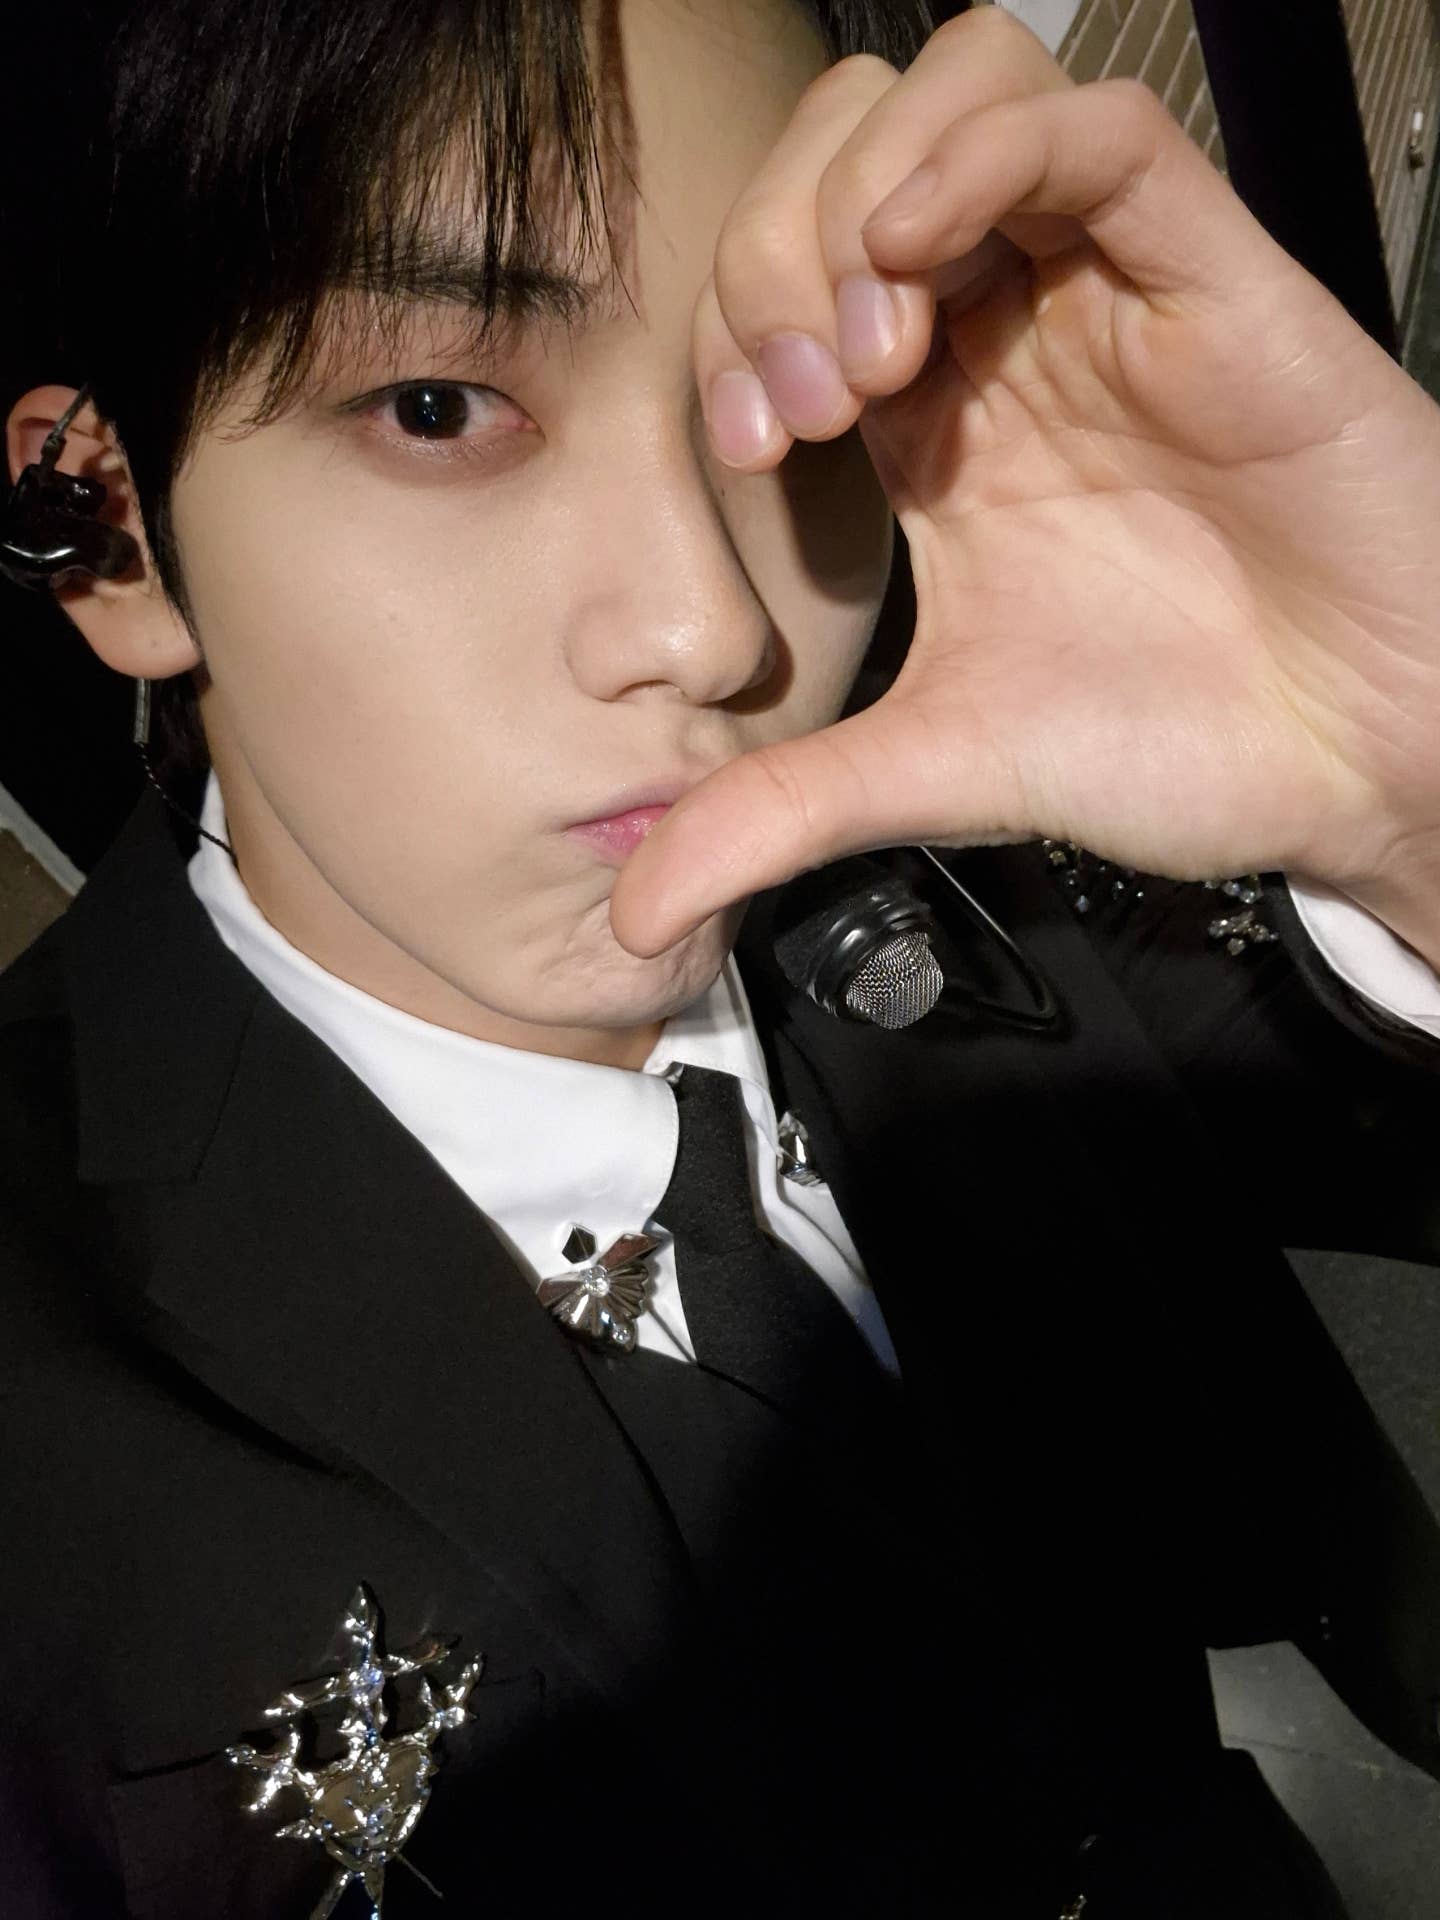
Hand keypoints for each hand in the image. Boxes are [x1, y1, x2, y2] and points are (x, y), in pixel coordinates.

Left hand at [609, 7, 1439, 970]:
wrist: (1350, 767)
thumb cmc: (1179, 744)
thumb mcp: (932, 768)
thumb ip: (778, 813)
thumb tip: (636, 912)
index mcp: (938, 428)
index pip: (787, 278)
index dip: (731, 327)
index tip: (754, 450)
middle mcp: (1011, 338)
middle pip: (850, 158)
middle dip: (778, 252)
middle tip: (805, 400)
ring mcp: (1108, 294)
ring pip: (963, 95)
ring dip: (867, 195)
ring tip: (871, 348)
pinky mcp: (1214, 276)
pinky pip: (1098, 132)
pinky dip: (986, 153)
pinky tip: (918, 253)